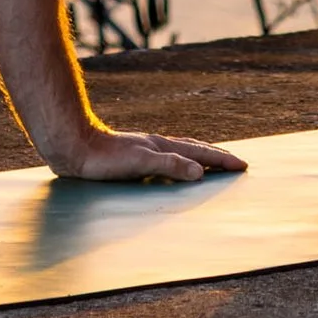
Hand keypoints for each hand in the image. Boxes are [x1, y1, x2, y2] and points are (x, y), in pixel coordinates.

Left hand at [60, 128, 248, 185]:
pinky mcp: (134, 157)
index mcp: (162, 146)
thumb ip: (170, 166)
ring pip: (181, 152)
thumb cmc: (104, 158)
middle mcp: (157, 145)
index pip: (199, 153)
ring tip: (213, 162)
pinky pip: (168, 159)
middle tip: (237, 163)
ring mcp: (146, 149)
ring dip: (201, 157)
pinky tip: (175, 168)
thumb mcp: (140, 163)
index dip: (221, 160)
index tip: (242, 165)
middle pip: (194, 149)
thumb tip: (200, 171)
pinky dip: (181, 162)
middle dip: (217, 156)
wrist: (75, 148)